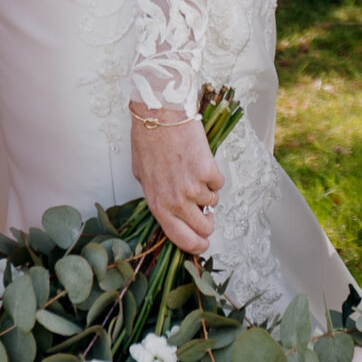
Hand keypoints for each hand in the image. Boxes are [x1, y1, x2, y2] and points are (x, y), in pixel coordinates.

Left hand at [129, 102, 223, 256]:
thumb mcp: (143, 176)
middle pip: (204, 228)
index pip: (181, 239)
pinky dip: (213, 175)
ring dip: (206, 191)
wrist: (161, 115)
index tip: (202, 244)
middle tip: (203, 209)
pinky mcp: (208, 172)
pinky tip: (199, 161)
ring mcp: (193, 188)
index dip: (196, 246)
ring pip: (212, 203)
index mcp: (158, 205)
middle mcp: (176, 201)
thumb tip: (173, 212)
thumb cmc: (148, 141)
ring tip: (192, 172)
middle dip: (207, 221)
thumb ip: (158, 197)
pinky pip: (218, 184)